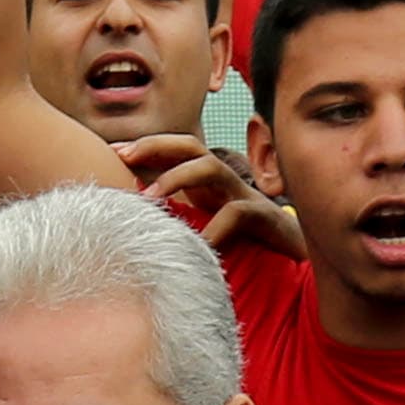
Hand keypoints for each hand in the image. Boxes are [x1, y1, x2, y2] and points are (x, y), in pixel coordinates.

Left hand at [111, 134, 307, 261]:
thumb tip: (128, 225)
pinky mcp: (263, 217)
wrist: (293, 259)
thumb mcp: (199, 228)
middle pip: (191, 145)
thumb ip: (172, 220)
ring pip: (211, 167)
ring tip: (149, 198)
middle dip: (156, 145)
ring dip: (177, 177)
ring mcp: (244, 195)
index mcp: (205, 182)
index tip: (111, 151)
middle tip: (124, 157)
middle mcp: (223, 182)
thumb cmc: (241, 243)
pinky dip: (214, 228)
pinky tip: (196, 245)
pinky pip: (236, 212)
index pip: (174, 151)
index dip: (144, 146)